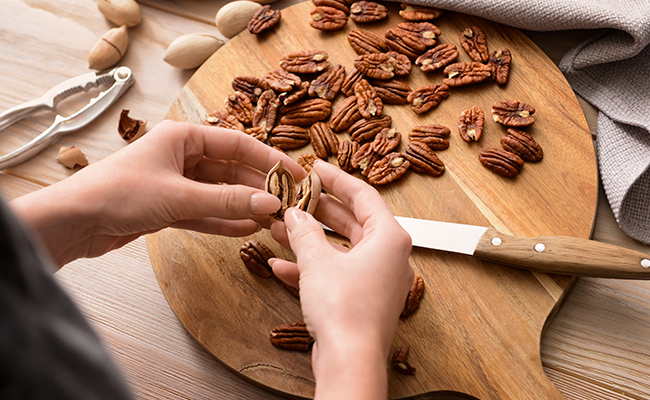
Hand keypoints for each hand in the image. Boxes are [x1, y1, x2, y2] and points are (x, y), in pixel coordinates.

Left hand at [9, 120, 304, 267]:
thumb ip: (227, 200)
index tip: (296, 175)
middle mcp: (182, 155)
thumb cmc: (118, 194)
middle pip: (232, 170)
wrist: (74, 222)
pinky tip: (247, 229)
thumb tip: (270, 203)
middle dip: (259, 187)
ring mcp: (175, 182)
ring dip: (244, 206)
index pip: (238, 145)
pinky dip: (223, 220)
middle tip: (288, 203)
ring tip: (273, 219)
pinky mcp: (168, 206)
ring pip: (220, 193)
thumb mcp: (180, 196)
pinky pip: (205, 211)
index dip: (270, 160)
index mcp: (183, 137)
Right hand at [269, 160, 412, 399]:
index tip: (317, 168)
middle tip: (296, 197)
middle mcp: (389, 257)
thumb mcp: (317, 261)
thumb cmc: (345, 309)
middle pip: (352, 222)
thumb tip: (294, 215)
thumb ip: (305, 232)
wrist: (350, 361)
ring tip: (281, 227)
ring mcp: (376, 281)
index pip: (364, 196)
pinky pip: (336, 274)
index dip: (337, 179)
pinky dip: (312, 269)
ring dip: (310, 240)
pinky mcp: (362, 301)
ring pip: (340, 250)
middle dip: (319, 211)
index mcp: (390, 239)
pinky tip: (282, 266)